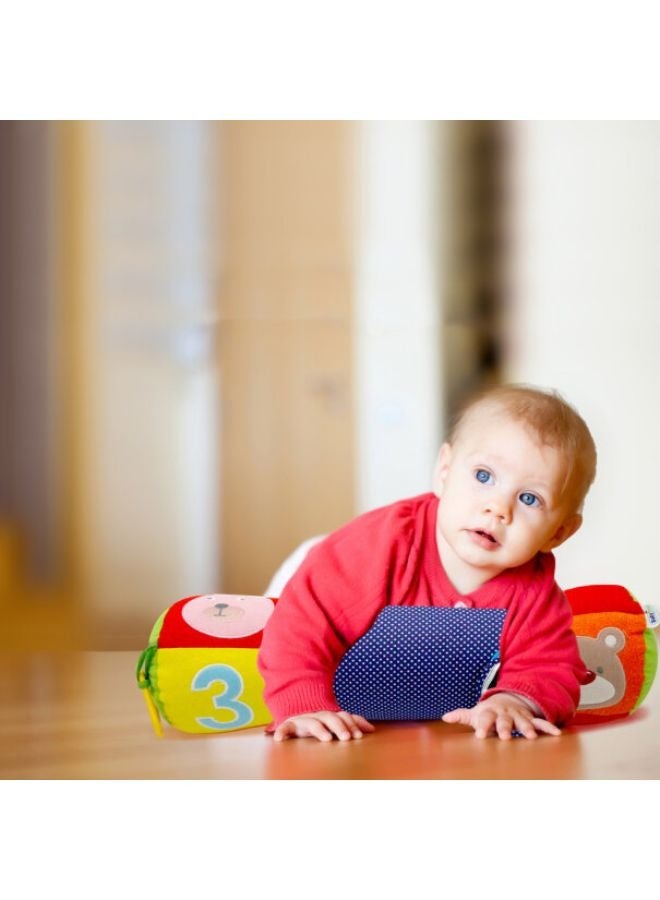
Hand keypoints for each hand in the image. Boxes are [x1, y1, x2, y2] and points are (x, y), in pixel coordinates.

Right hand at [273, 710, 375, 742]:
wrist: (295, 715)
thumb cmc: (319, 724)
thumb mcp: (335, 723)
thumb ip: (352, 723)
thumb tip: (372, 729)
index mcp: (330, 716)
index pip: (342, 716)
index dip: (351, 724)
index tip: (358, 736)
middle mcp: (317, 716)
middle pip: (329, 717)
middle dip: (339, 726)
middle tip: (346, 738)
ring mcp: (303, 720)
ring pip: (312, 722)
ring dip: (319, 729)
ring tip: (327, 739)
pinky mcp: (289, 726)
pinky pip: (285, 727)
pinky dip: (282, 731)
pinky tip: (280, 739)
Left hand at [441, 693, 561, 739]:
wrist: (507, 699)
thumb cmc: (489, 712)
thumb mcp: (475, 712)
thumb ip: (461, 715)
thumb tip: (445, 717)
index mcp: (490, 712)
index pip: (484, 718)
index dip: (482, 726)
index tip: (480, 735)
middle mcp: (505, 713)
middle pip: (504, 720)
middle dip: (504, 728)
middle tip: (504, 736)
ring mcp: (518, 715)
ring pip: (523, 722)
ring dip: (527, 728)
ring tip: (531, 737)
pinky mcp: (530, 718)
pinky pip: (540, 722)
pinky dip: (548, 727)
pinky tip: (556, 734)